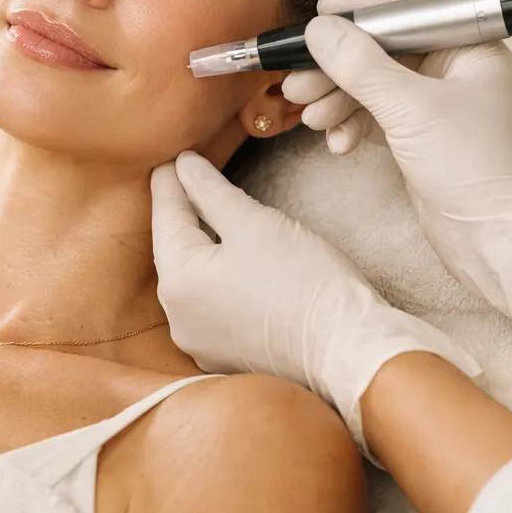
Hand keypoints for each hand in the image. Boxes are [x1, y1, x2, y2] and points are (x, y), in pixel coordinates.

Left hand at [151, 150, 482, 452]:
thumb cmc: (303, 279)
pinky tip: (233, 259)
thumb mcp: (254, 222)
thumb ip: (211, 191)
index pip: (166, 216)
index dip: (170, 181)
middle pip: (176, 249)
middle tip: (187, 175)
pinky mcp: (227, 356)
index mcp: (178, 282)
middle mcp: (178, 318)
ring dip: (200, 245)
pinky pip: (212, 303)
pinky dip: (217, 276)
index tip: (170, 156)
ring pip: (194, 278)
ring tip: (209, 211)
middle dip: (183, 211)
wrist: (346, 347)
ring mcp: (201, 343)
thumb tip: (183, 166)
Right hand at [283, 0, 511, 338]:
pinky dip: (354, 125)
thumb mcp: (411, 108)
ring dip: (339, 100)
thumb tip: (320, 29)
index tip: (320, 14)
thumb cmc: (474, 167)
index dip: (361, 13)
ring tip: (310, 116)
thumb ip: (362, 66)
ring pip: (375, 87)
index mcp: (471, 47)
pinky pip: (377, 117)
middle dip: (339, 68)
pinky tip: (337, 142)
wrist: (496, 239)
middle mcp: (456, 69)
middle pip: (384, 52)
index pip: (408, 12)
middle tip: (297, 81)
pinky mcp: (423, 136)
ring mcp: (438, 104)